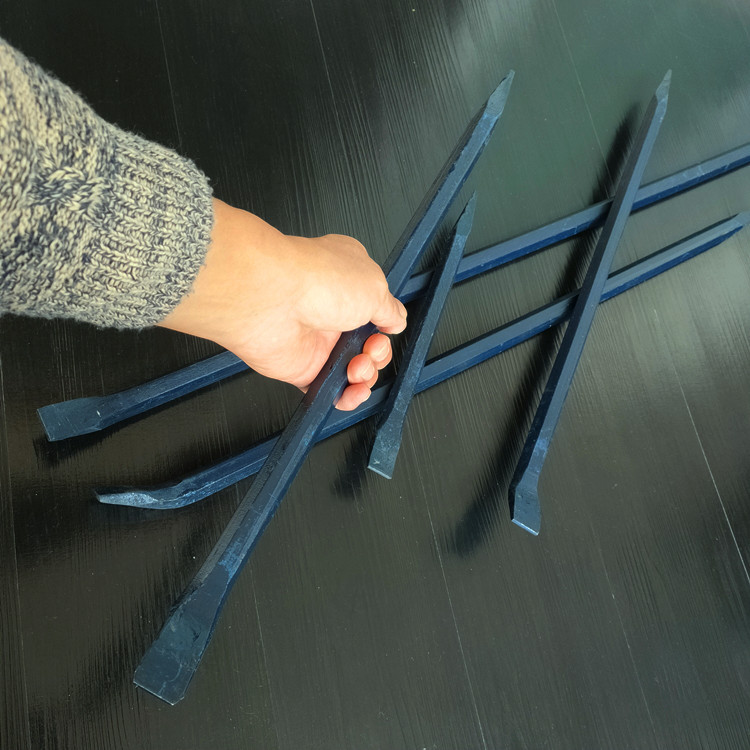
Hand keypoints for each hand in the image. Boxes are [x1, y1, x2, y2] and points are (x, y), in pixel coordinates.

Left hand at [158, 199, 406, 409]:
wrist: (271, 299)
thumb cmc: (315, 280)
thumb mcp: (375, 288)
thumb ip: (390, 310)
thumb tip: (397, 320)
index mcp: (352, 282)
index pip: (377, 310)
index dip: (386, 325)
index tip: (387, 328)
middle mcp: (333, 309)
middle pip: (368, 344)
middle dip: (378, 353)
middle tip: (370, 349)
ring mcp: (318, 339)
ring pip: (353, 369)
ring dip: (365, 375)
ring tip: (357, 369)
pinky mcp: (303, 366)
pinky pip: (329, 389)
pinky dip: (344, 397)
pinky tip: (350, 392)